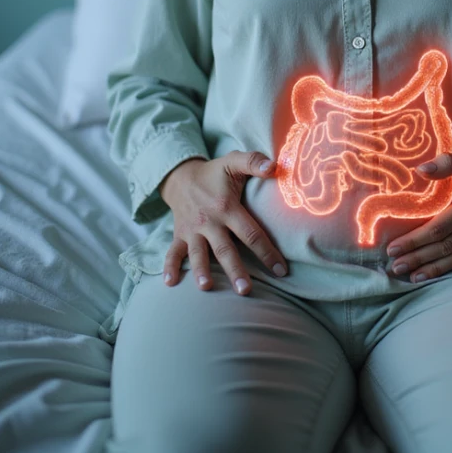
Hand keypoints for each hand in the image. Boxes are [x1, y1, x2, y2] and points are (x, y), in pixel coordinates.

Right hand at [159, 150, 287, 295]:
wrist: (181, 177)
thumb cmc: (215, 173)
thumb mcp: (234, 162)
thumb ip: (254, 162)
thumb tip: (275, 167)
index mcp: (226, 207)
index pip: (250, 232)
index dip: (267, 252)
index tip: (281, 270)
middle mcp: (209, 222)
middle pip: (224, 249)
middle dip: (235, 270)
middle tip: (246, 290)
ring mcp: (193, 230)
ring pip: (198, 254)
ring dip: (201, 271)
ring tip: (206, 288)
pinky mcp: (179, 235)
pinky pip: (172, 252)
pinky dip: (170, 267)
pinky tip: (170, 283)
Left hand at [385, 150, 451, 281]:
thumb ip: (447, 163)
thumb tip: (420, 169)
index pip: (437, 229)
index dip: (414, 240)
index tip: (393, 248)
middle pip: (444, 247)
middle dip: (418, 258)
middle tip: (395, 267)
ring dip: (434, 269)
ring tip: (413, 276)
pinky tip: (443, 277)